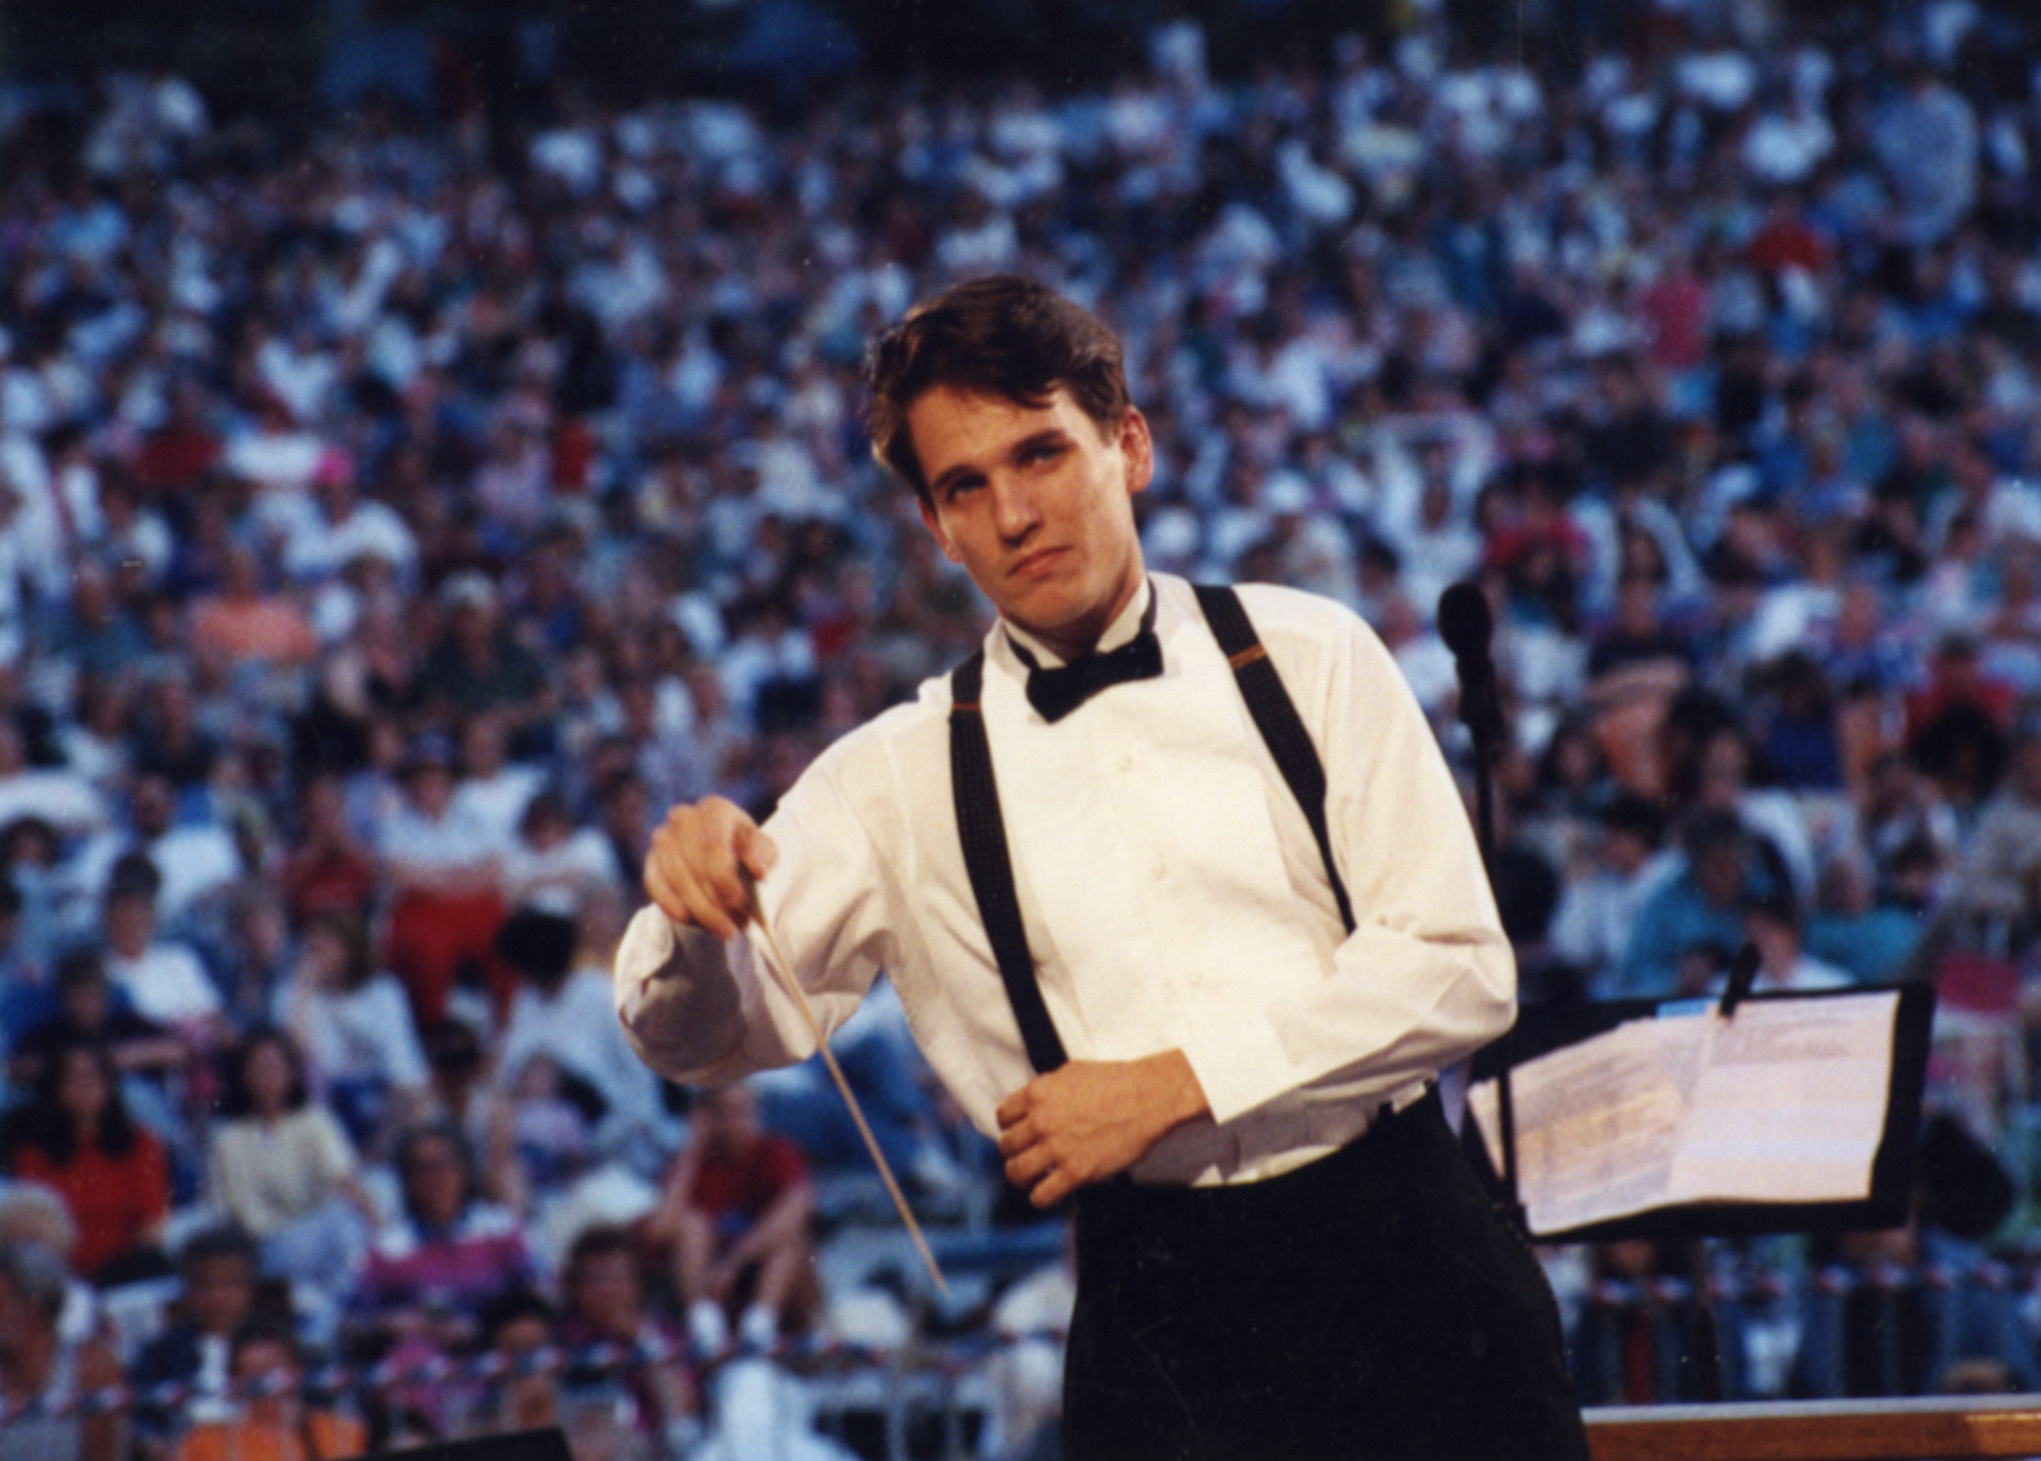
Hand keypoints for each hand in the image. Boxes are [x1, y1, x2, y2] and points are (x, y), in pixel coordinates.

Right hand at [643, 796, 779, 939]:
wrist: (722, 851)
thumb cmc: (746, 849)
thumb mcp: (764, 849)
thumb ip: (763, 855)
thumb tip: (758, 870)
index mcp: (714, 810)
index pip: (713, 847)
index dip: (725, 879)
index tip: (739, 903)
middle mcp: (683, 819)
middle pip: (694, 867)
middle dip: (715, 902)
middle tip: (736, 925)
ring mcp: (663, 839)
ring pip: (677, 881)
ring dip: (701, 911)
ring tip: (725, 929)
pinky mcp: (651, 861)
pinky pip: (656, 887)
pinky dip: (672, 907)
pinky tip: (691, 921)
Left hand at [995, 1051, 1209, 1208]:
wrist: (1149, 1098)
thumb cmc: (1116, 1081)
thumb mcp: (1071, 1073)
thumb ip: (1046, 1089)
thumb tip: (1032, 1103)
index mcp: (1038, 1093)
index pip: (1002, 1116)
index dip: (1010, 1126)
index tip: (1020, 1133)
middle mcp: (1041, 1120)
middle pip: (1006, 1146)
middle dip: (1014, 1152)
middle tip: (1026, 1155)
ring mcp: (1057, 1147)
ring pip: (1016, 1172)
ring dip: (1021, 1176)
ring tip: (1031, 1177)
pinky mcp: (1076, 1172)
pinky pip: (1041, 1195)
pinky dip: (1041, 1197)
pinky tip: (1049, 1192)